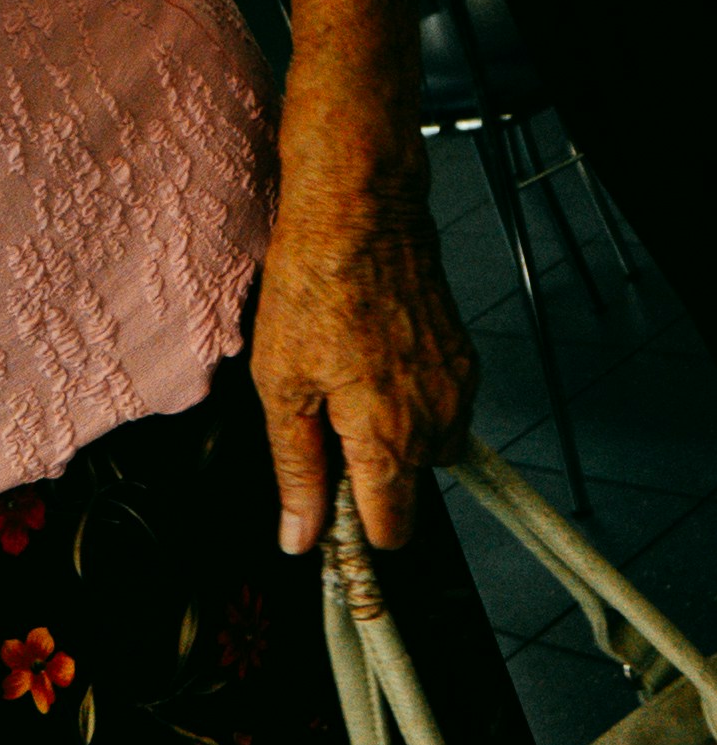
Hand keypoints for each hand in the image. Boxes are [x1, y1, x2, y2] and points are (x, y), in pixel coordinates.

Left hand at [251, 116, 474, 554]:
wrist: (361, 209)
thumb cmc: (316, 283)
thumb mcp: (281, 385)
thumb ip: (297, 470)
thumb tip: (300, 535)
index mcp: (390, 439)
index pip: (392, 532)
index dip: (355, 530)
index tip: (327, 515)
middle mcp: (436, 421)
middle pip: (407, 489)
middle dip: (367, 472)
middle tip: (322, 418)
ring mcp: (457, 389)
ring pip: (425, 447)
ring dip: (389, 432)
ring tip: (344, 378)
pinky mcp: (463, 359)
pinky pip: (438, 406)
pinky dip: (407, 397)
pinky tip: (369, 356)